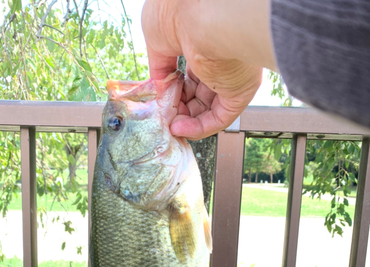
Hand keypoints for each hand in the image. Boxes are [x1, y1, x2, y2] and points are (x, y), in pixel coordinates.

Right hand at [142, 0, 273, 139]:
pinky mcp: (239, 92)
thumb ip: (158, 68)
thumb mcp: (155, 39)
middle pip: (197, 95)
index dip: (172, 90)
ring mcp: (230, 77)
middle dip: (177, 109)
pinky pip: (220, 118)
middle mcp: (220, 60)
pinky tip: (180, 128)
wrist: (201, 10)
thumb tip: (158, 90)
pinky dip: (199, 128)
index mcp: (203, 42)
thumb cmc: (176, 11)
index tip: (159, 100)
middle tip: (163, 115)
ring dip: (185, 122)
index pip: (189, 75)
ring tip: (169, 125)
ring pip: (208, 110)